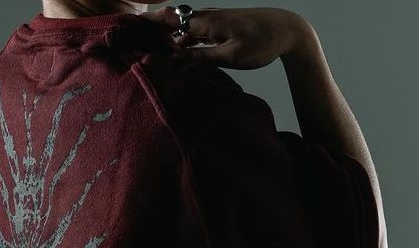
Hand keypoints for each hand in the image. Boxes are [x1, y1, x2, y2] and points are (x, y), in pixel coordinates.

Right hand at [139, 5, 312, 69]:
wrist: (287, 29)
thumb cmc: (262, 43)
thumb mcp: (232, 56)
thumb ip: (204, 57)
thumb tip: (179, 60)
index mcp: (208, 22)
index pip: (171, 20)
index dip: (150, 22)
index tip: (131, 27)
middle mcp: (208, 17)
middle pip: (174, 20)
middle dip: (154, 27)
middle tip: (133, 35)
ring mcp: (215, 21)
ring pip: (184, 27)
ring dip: (168, 35)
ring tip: (151, 47)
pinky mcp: (221, 27)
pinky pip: (196, 32)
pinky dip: (184, 39)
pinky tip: (178, 50)